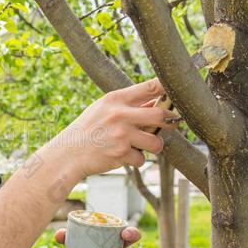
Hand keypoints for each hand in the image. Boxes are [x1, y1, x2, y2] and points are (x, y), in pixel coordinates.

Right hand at [50, 78, 178, 178]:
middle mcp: (119, 114)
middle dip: (169, 122)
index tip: (179, 90)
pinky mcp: (121, 154)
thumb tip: (156, 105)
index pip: (149, 87)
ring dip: (152, 146)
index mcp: (115, 99)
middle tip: (169, 125)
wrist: (68, 153)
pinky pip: (141, 159)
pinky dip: (134, 160)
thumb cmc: (87, 130)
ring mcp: (121, 135)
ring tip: (138, 146)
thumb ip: (126, 106)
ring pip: (156, 142)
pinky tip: (120, 156)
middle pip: (161, 116)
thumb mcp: (102, 109)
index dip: (168, 87)